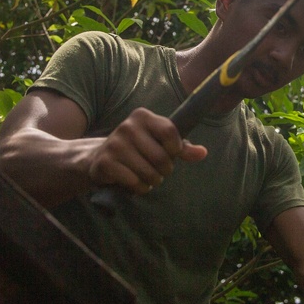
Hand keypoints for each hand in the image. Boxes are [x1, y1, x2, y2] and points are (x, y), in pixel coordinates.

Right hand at [89, 108, 207, 193]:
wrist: (100, 158)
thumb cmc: (138, 149)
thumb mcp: (160, 143)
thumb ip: (182, 148)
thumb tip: (203, 153)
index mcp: (143, 116)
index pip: (170, 132)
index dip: (175, 149)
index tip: (171, 154)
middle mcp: (127, 126)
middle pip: (162, 157)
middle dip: (165, 170)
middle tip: (158, 170)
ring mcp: (114, 144)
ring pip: (149, 172)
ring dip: (152, 181)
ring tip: (146, 176)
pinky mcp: (106, 162)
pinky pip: (134, 182)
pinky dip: (139, 187)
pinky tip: (134, 182)